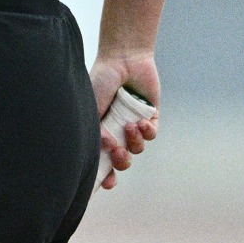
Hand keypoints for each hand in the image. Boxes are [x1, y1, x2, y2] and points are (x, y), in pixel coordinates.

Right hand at [90, 51, 159, 189]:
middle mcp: (115, 130)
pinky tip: (142, 122)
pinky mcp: (150, 117)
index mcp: (98, 129)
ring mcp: (133, 125)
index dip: (103, 174)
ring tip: (130, 126)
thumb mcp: (92, 105)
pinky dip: (148, 132)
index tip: (106, 184)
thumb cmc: (102, 79)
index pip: (100, 158)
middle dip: (120, 162)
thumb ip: (95, 127)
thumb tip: (104, 147)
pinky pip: (152, 134)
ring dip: (134, 142)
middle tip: (117, 152)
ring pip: (137, 149)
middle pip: (121, 160)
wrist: (123, 58)